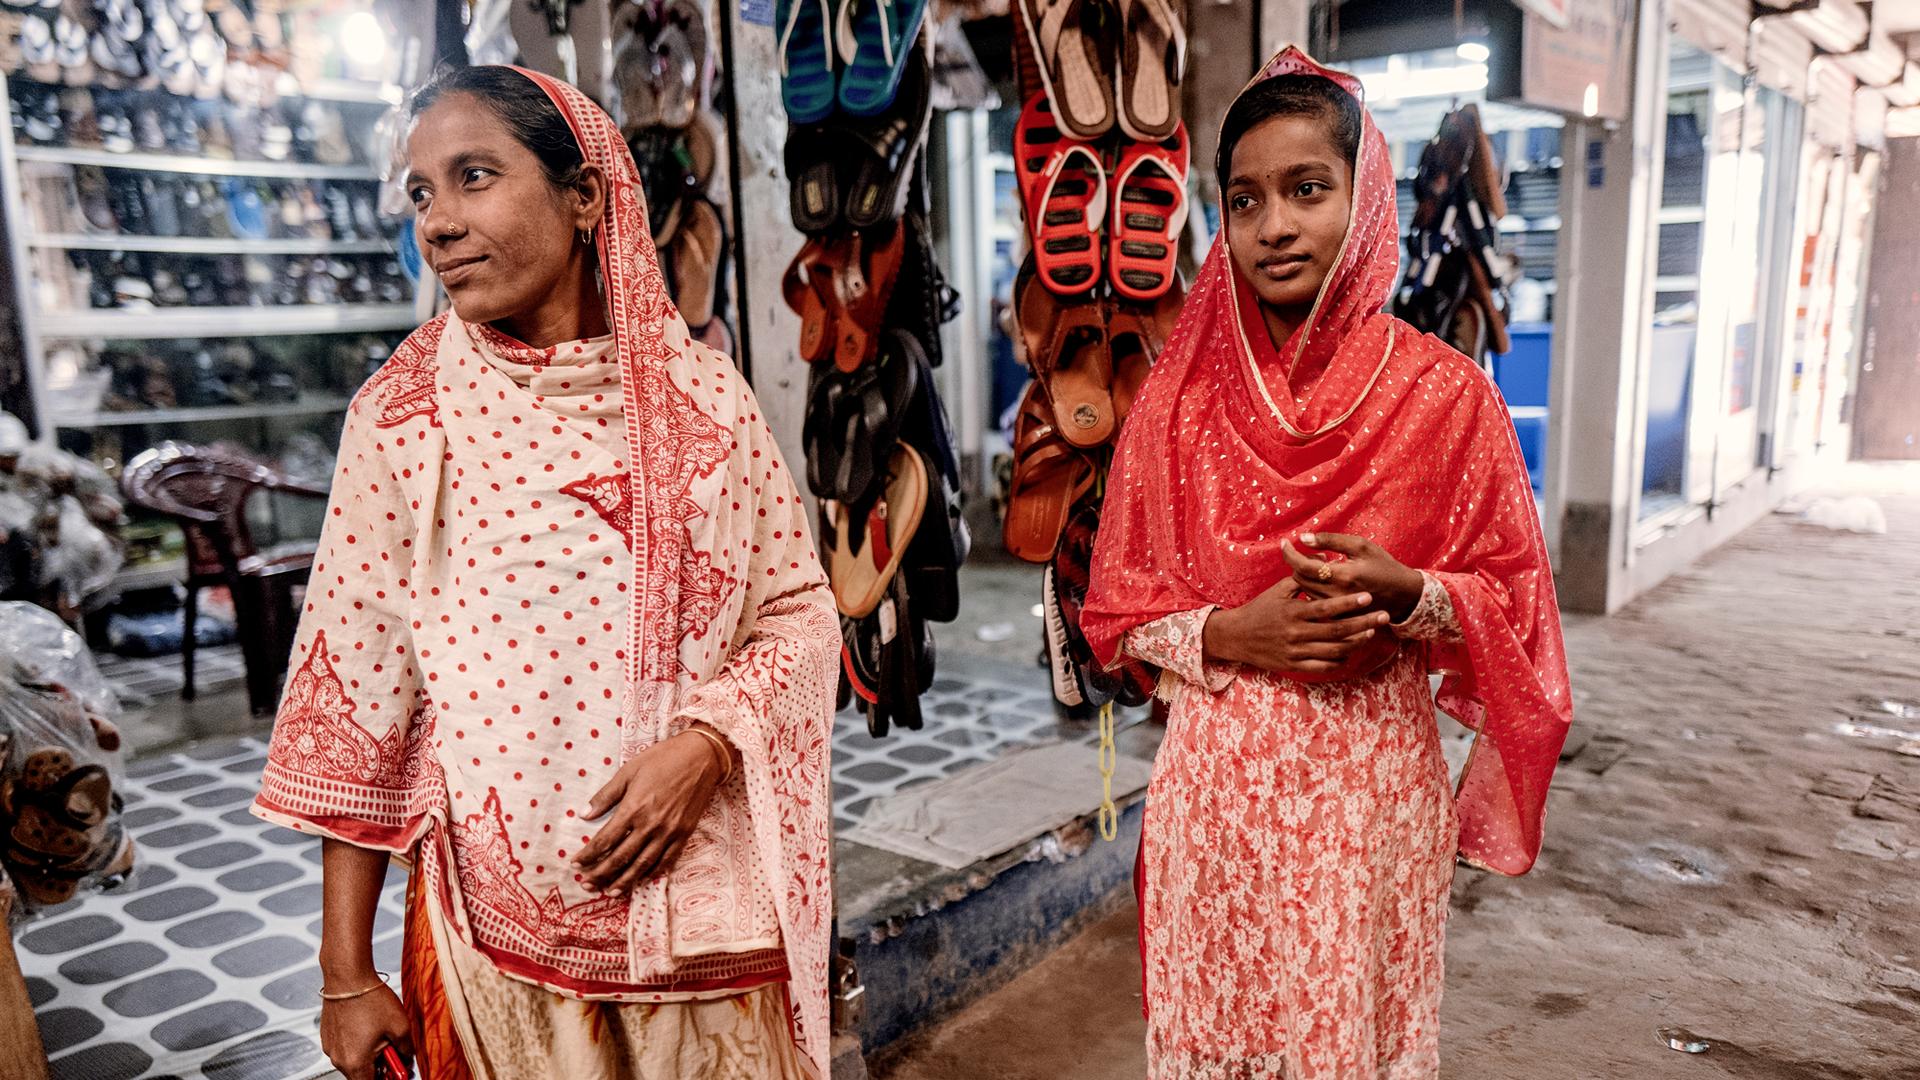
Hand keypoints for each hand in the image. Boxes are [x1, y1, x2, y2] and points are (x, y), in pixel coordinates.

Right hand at [319, 982, 410, 1079]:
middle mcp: (339, 1059)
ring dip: (368, 1054)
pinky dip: (357, 1044)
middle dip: (379, 1066)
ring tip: (380, 1033)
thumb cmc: (371, 999)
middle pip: (361, 1075)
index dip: (387, 1079)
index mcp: (356, 1062)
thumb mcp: (401, 1026)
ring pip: (353, 1061)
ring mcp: (331, 1048)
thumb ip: (407, 1049)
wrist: (348, 977)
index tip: (397, 1071)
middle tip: (393, 1050)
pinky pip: (344, 1048)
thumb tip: (408, 1057)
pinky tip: (367, 1026)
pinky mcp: (328, 1037)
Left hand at [572, 729, 728, 895]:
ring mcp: (669, 832)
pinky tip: (641, 879)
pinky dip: (653, 873)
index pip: (605, 840)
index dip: (588, 855)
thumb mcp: (629, 770)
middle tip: (585, 884)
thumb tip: (583, 814)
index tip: (575, 864)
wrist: (701, 756)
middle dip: (600, 874)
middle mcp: (650, 825)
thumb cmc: (663, 759)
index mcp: (634, 808)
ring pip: (642, 865)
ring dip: (624, 881)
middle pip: (620, 857)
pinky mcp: (684, 834)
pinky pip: (667, 860)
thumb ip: (606, 795)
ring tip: (609, 892)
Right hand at [1202, 578, 1389, 674]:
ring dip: (1356, 642)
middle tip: (1383, 616)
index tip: (1368, 597)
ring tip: (1371, 632)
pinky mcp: (1294, 664)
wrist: (1236, 636)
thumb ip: (1302, 577)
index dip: (1348, 603)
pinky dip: (1339, 660)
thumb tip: (1325, 560)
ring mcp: (1296, 651)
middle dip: (1363, 623)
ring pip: (1334, 650)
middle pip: (1337, 631)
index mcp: (1293, 612)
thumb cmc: (1260, 609)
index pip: (1326, 608)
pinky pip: (1323, 666)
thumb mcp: (1278, 590)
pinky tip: (1351, 651)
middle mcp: (1296, 633)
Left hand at [1281, 532, 1425, 622]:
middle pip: (1299, 579)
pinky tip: (1328, 582)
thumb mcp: (1361, 546)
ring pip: (1305, 591)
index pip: (1303, 566)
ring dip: (1308, 577)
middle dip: (1300, 564)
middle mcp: (1336, 595)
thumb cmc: (1382, 565)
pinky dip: (1315, 589)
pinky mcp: (1337, 618)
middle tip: (1318, 556)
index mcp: (1343, 575)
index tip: (1284, 543)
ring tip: (1327, 568)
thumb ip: (1331, 540)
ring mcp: (1336, 610)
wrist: (1403, 595)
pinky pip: (1314, 602)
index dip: (1290, 553)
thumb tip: (1303, 537)